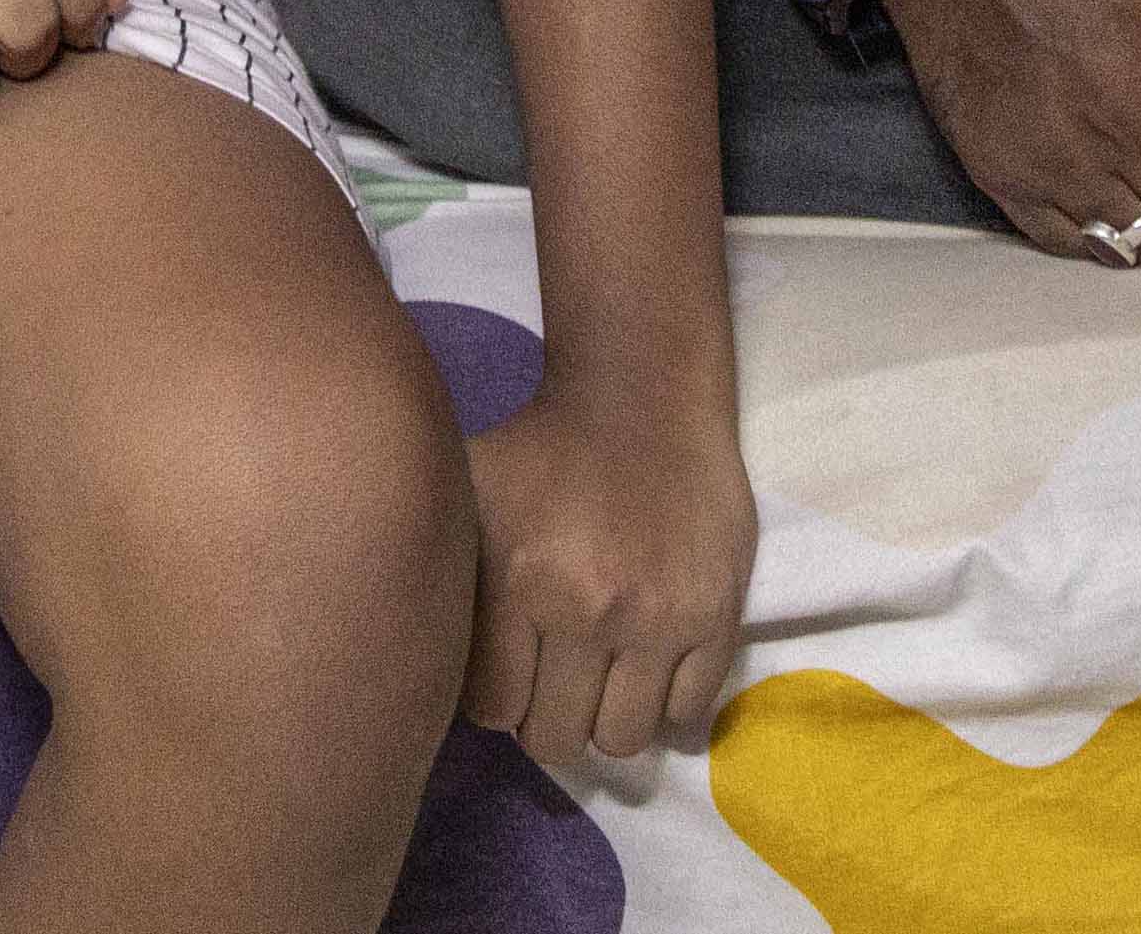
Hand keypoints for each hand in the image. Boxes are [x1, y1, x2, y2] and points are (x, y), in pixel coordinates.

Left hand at [461, 379, 757, 763]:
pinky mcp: (715, 618)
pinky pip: (686, 715)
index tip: (506, 679)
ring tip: (601, 684)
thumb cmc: (543, 449)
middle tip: (552, 687)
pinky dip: (665, 710)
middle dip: (546, 721)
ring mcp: (657, 619)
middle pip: (555, 738)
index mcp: (518, 582)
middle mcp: (587, 609)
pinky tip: (649, 675)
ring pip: (621, 741)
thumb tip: (426, 661)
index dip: (496, 702)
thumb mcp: (468, 496)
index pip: (494, 710)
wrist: (643, 400)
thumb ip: (451, 583)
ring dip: (605, 722)